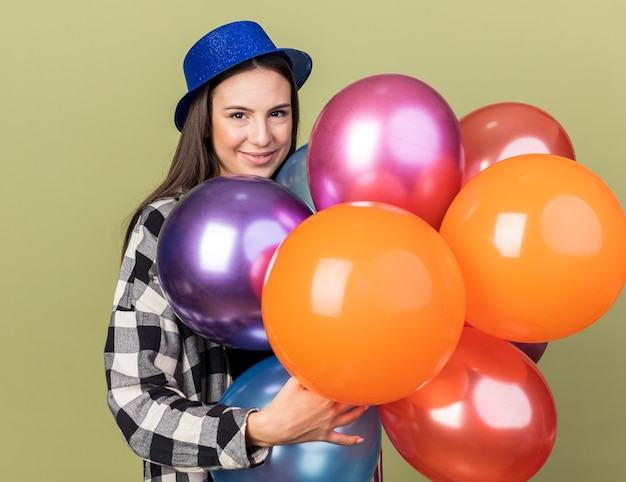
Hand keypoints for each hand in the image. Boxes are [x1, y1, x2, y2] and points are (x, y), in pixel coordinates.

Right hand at [246, 377, 367, 446]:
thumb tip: (313, 366)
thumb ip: (305, 374)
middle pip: (349, 401)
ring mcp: (328, 424)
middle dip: (358, 394)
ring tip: (366, 406)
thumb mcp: (293, 383)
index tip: (355, 373)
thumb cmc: (282, 405)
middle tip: (365, 388)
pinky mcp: (323, 435)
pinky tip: (359, 440)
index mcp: (324, 397)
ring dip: (360, 411)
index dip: (348, 380)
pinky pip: (341, 440)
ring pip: (350, 418)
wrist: (273, 428)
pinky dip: (351, 440)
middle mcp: (330, 411)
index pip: (340, 386)